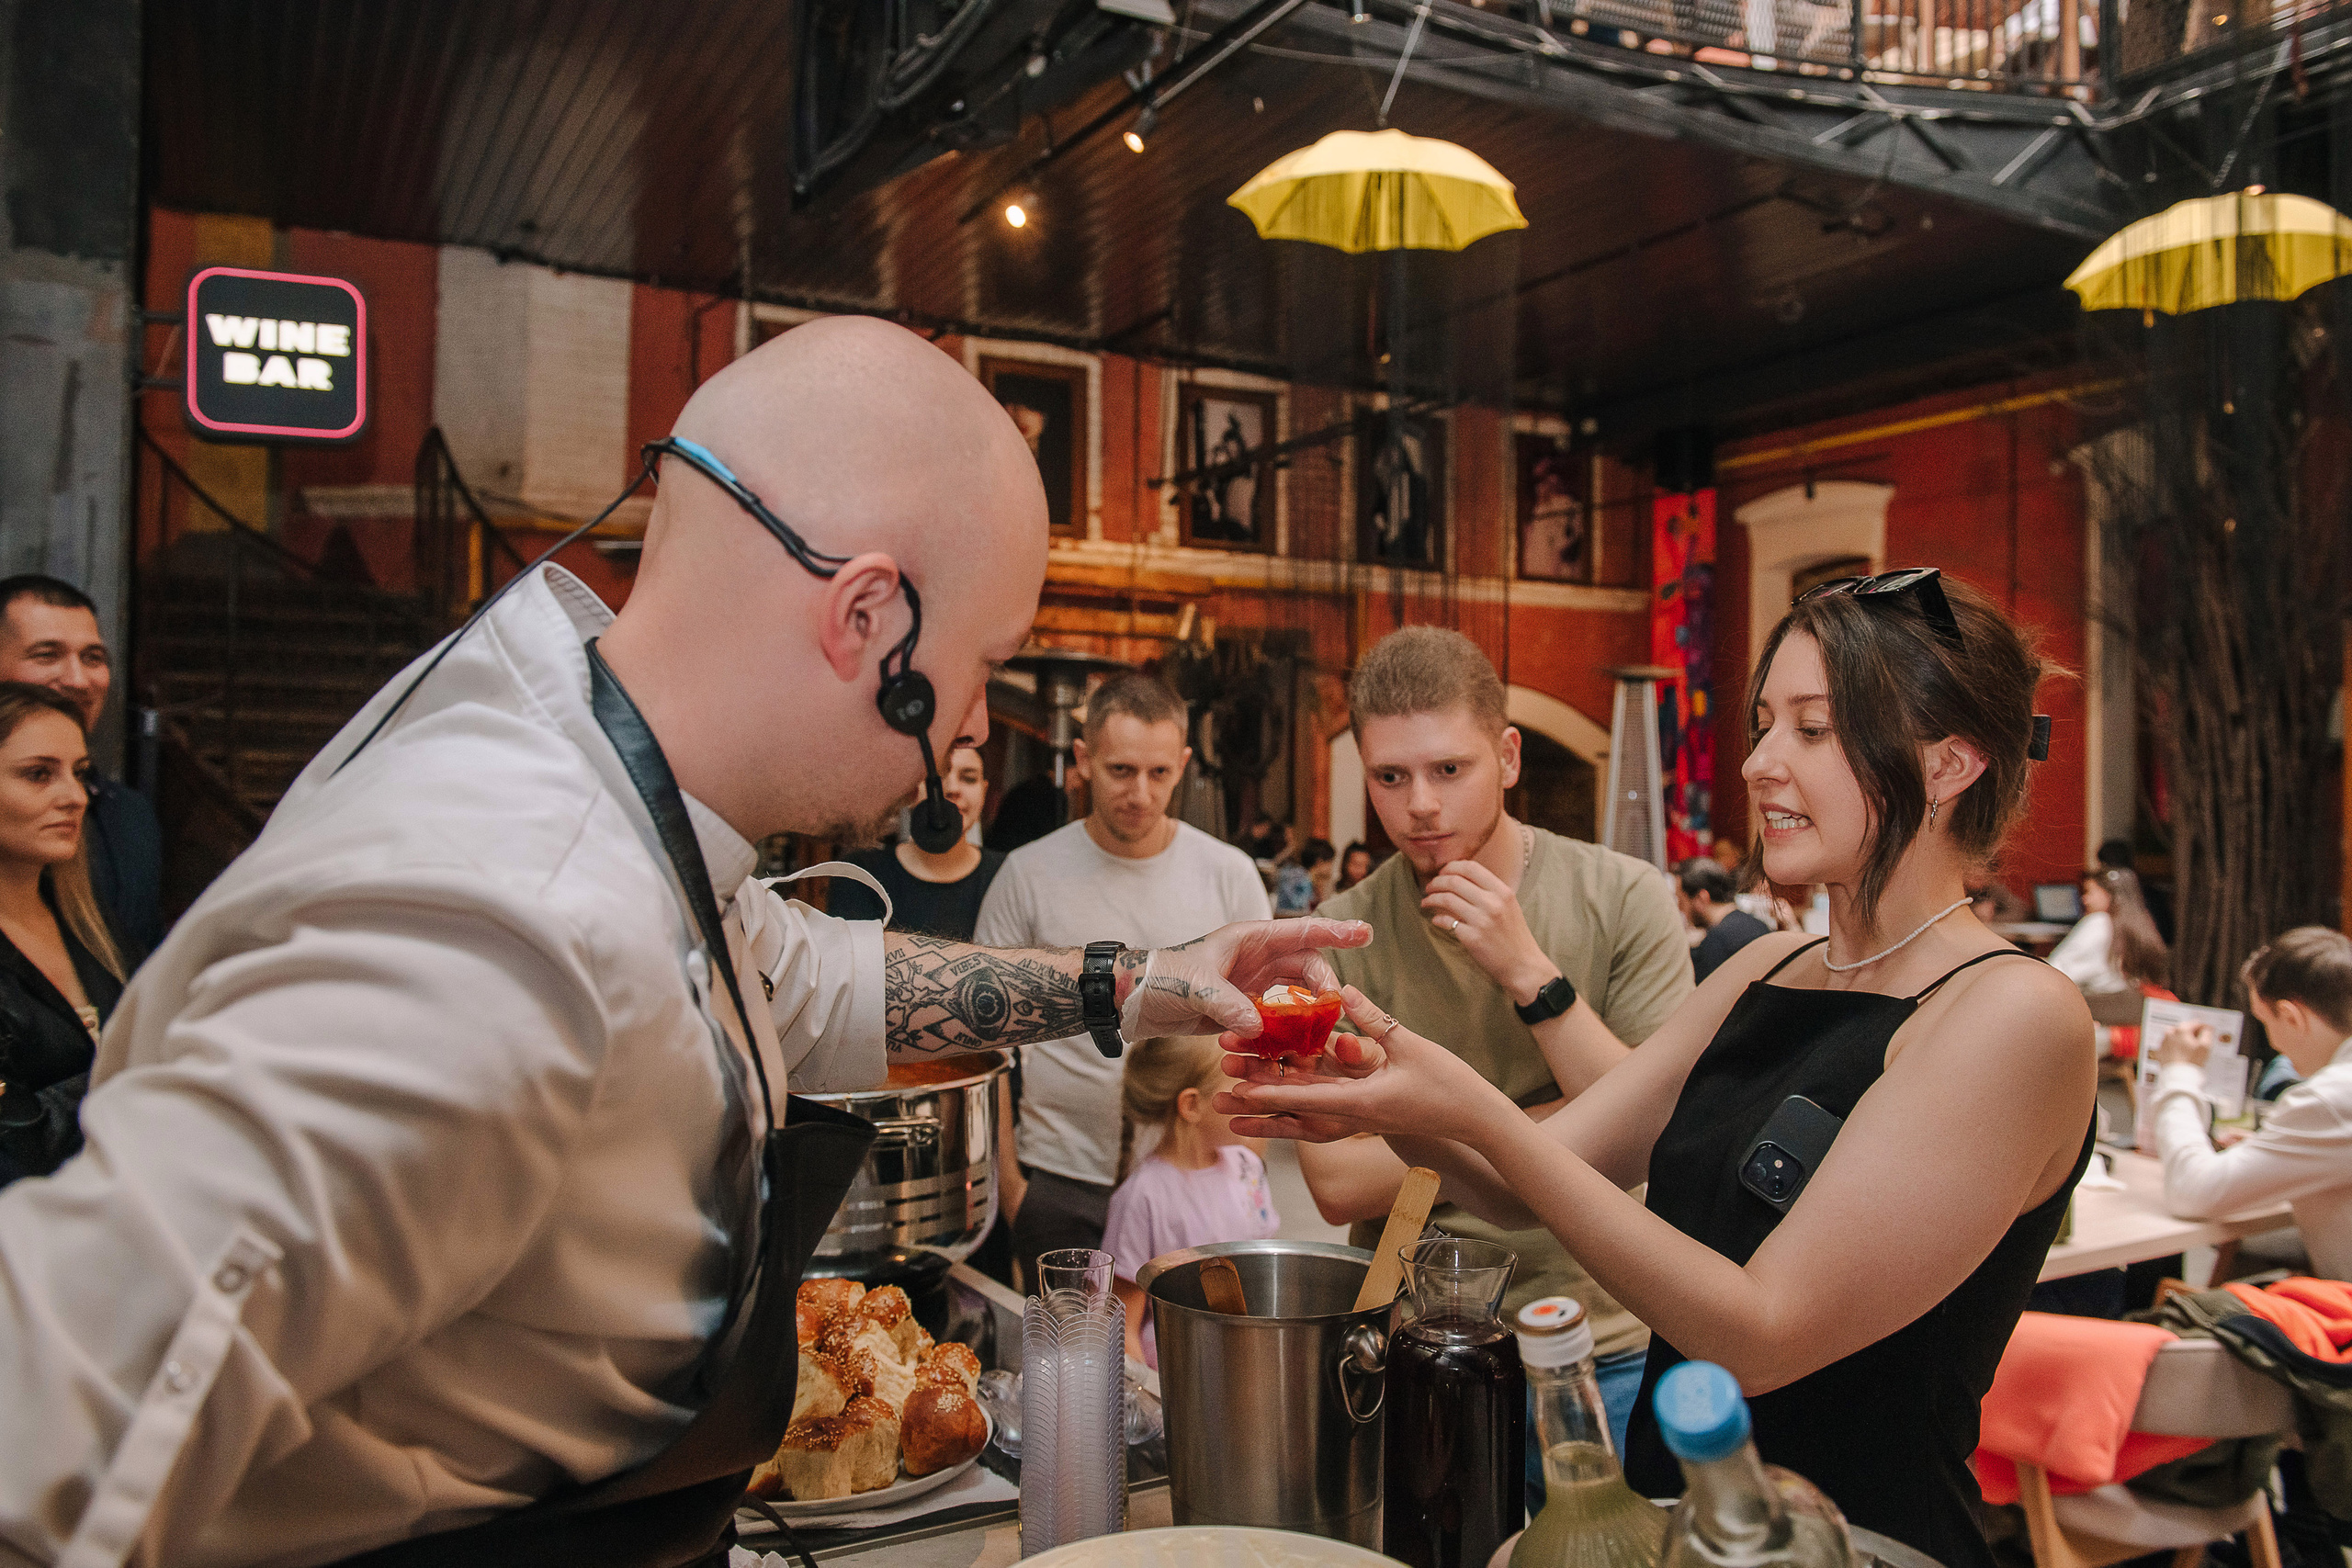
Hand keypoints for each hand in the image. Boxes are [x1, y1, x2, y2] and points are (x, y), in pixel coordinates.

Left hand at [1124, 917, 1371, 1037]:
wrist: (1133, 1001)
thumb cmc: (1161, 979)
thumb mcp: (1195, 987)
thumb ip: (1228, 1005)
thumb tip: (1260, 1026)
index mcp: (1250, 939)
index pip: (1301, 932)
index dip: (1335, 932)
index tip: (1365, 932)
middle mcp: (1257, 959)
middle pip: (1306, 969)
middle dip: (1323, 988)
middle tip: (1332, 1011)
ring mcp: (1251, 985)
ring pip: (1295, 998)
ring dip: (1307, 1015)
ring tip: (1319, 1035)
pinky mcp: (1243, 1011)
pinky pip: (1277, 1021)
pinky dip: (1286, 1034)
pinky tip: (1292, 1051)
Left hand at [1211, 986, 1505, 1144]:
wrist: (1475, 1119)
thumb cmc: (1449, 1084)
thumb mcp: (1411, 1045)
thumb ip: (1375, 1019)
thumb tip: (1345, 990)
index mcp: (1361, 1103)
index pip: (1305, 1098)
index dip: (1270, 1091)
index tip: (1238, 1087)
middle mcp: (1352, 1114)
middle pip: (1294, 1108)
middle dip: (1258, 1099)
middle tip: (1219, 1092)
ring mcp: (1357, 1116)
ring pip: (1302, 1111)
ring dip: (1268, 1104)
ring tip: (1229, 1099)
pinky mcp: (1363, 1110)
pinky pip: (1321, 1107)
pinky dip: (1294, 1100)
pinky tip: (1273, 1089)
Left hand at [1420, 858, 1555, 1003]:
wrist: (1523, 965)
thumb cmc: (1514, 935)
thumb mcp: (1509, 906)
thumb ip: (1490, 891)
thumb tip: (1461, 878)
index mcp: (1502, 892)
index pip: (1471, 867)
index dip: (1451, 867)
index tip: (1442, 873)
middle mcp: (1492, 903)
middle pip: (1454, 881)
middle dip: (1436, 882)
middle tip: (1429, 887)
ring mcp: (1482, 920)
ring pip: (1446, 899)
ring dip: (1431, 899)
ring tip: (1426, 902)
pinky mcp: (1472, 938)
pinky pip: (1446, 922)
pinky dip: (1437, 919)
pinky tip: (1436, 920)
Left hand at [2155, 1022, 2213, 1068]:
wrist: (2178, 1077)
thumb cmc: (2192, 1062)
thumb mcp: (2205, 1046)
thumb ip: (2207, 1033)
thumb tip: (2207, 1028)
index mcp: (2181, 1030)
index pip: (2195, 1024)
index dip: (2204, 1029)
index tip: (2208, 1034)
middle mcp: (2170, 1034)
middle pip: (2184, 1030)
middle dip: (2192, 1035)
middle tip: (2199, 1044)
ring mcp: (2164, 1043)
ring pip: (2176, 1037)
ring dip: (2183, 1041)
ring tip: (2191, 1051)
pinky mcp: (2160, 1052)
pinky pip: (2170, 1046)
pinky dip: (2175, 1048)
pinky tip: (2182, 1055)